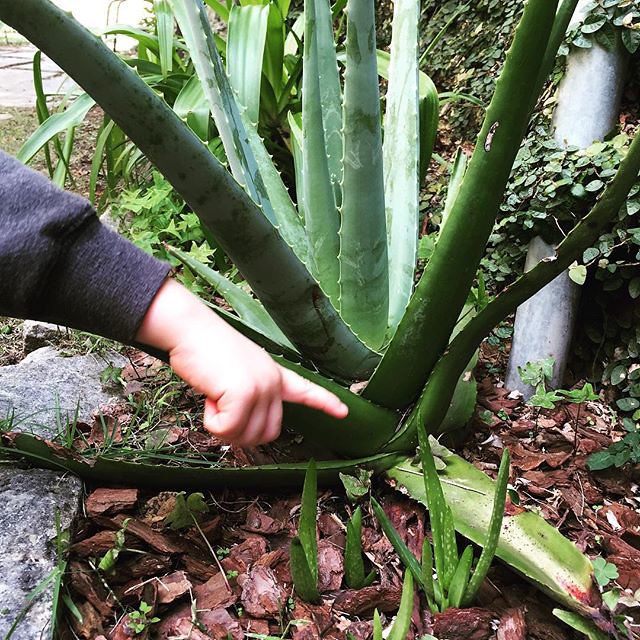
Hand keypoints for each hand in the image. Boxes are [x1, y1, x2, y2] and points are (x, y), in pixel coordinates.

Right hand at [136, 279, 347, 445]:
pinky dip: (212, 421)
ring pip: (246, 435)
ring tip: (215, 396)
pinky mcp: (245, 393)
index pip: (306, 390)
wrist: (190, 329)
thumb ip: (246, 397)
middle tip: (220, 410)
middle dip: (239, 432)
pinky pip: (227, 429)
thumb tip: (238, 425)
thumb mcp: (234, 375)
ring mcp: (262, 387)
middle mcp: (273, 382)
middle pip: (267, 434)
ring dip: (223, 426)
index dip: (325, 403)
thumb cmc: (204, 351)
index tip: (344, 412)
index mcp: (274, 374)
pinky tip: (210, 396)